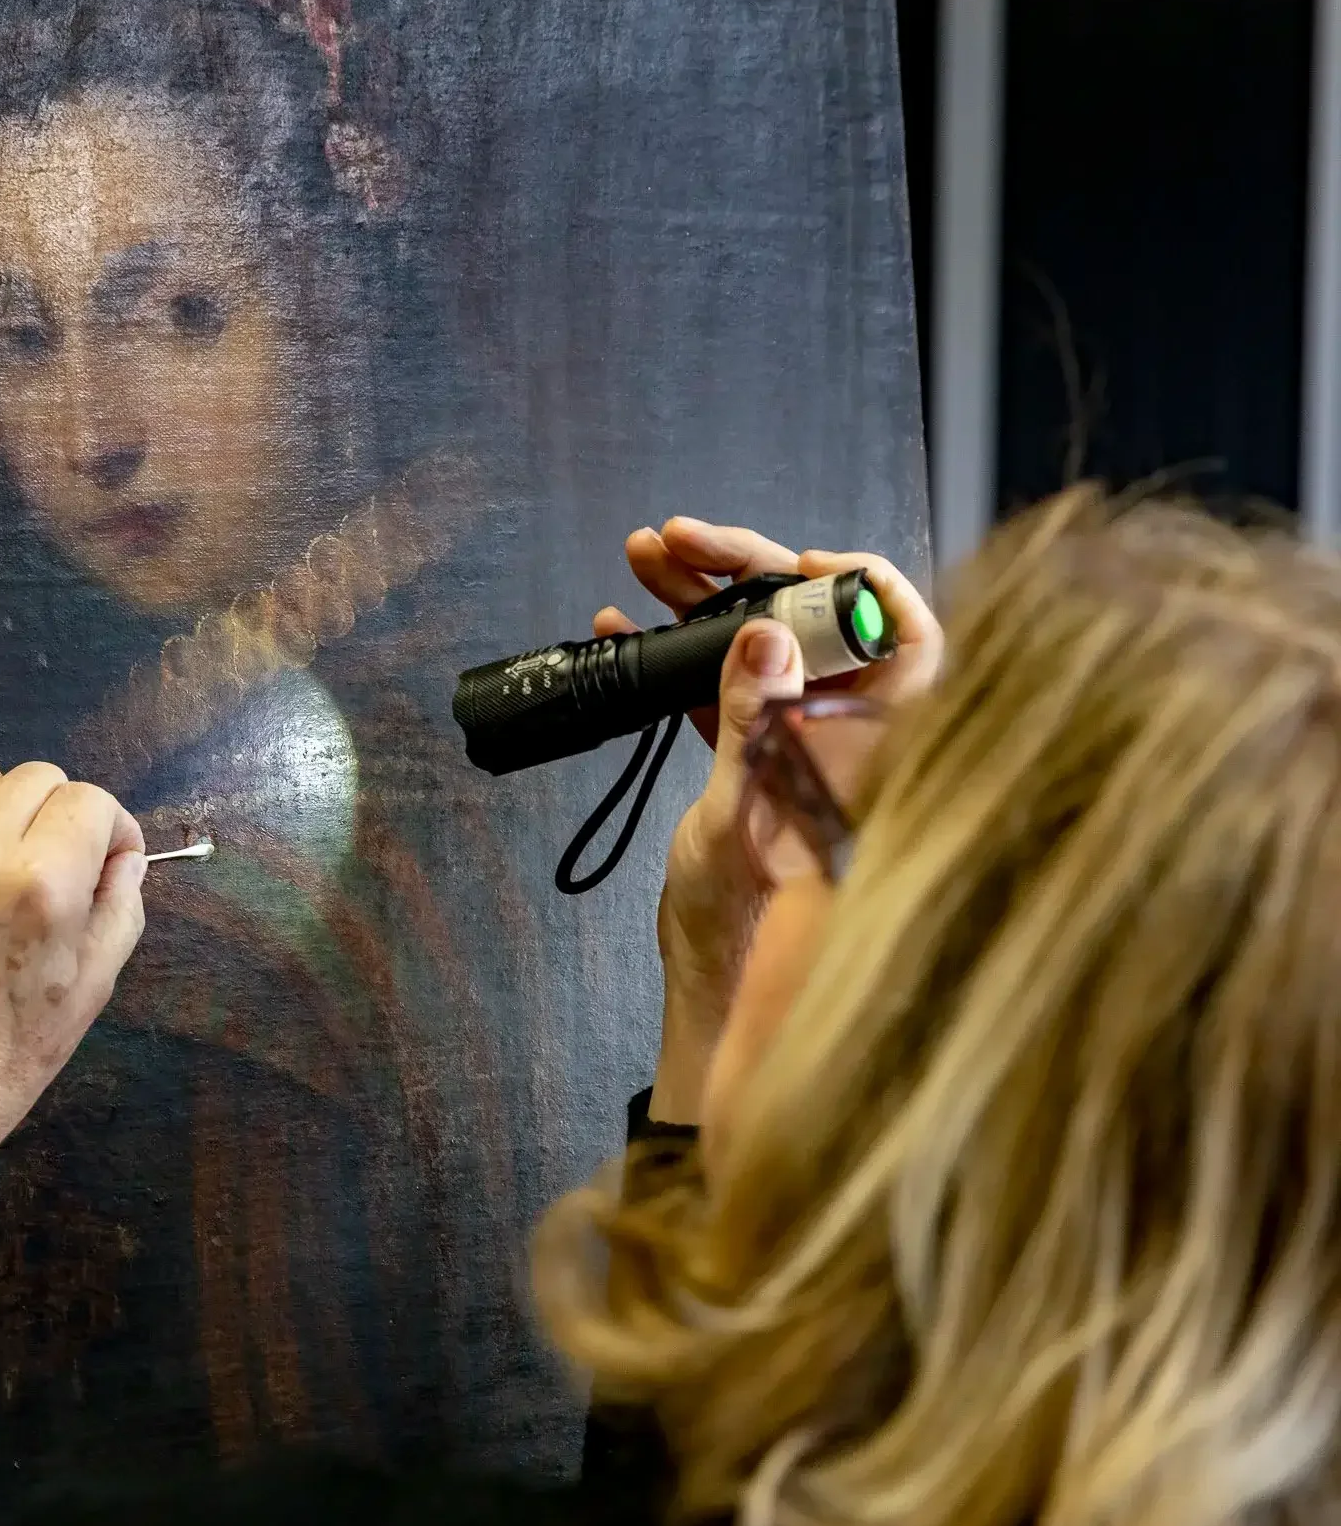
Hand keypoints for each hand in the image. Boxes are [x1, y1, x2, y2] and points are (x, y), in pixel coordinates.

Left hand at [0, 762, 148, 1149]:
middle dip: (60, 813)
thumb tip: (123, 855)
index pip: (89, 800)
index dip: (110, 827)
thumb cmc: (13, 1053)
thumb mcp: (95, 986)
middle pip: (36, 778)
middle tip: (55, 862)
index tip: (105, 859)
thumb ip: (121, 905)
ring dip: (1, 809)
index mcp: (43, 884)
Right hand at [594, 519, 941, 1122]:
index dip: (859, 580)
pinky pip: (723, 688)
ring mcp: (799, 743)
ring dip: (697, 602)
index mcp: (877, 740)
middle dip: (743, 570)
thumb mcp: (746, 811)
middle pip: (814, 620)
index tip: (792, 563)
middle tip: (675, 541)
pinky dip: (676, 657)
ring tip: (639, 562)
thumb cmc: (747, 916)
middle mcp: (849, 732)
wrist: (717, 984)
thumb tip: (763, 633)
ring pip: (760, 646)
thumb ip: (756, 719)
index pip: (903, 628)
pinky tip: (623, 630)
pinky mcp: (754, 761)